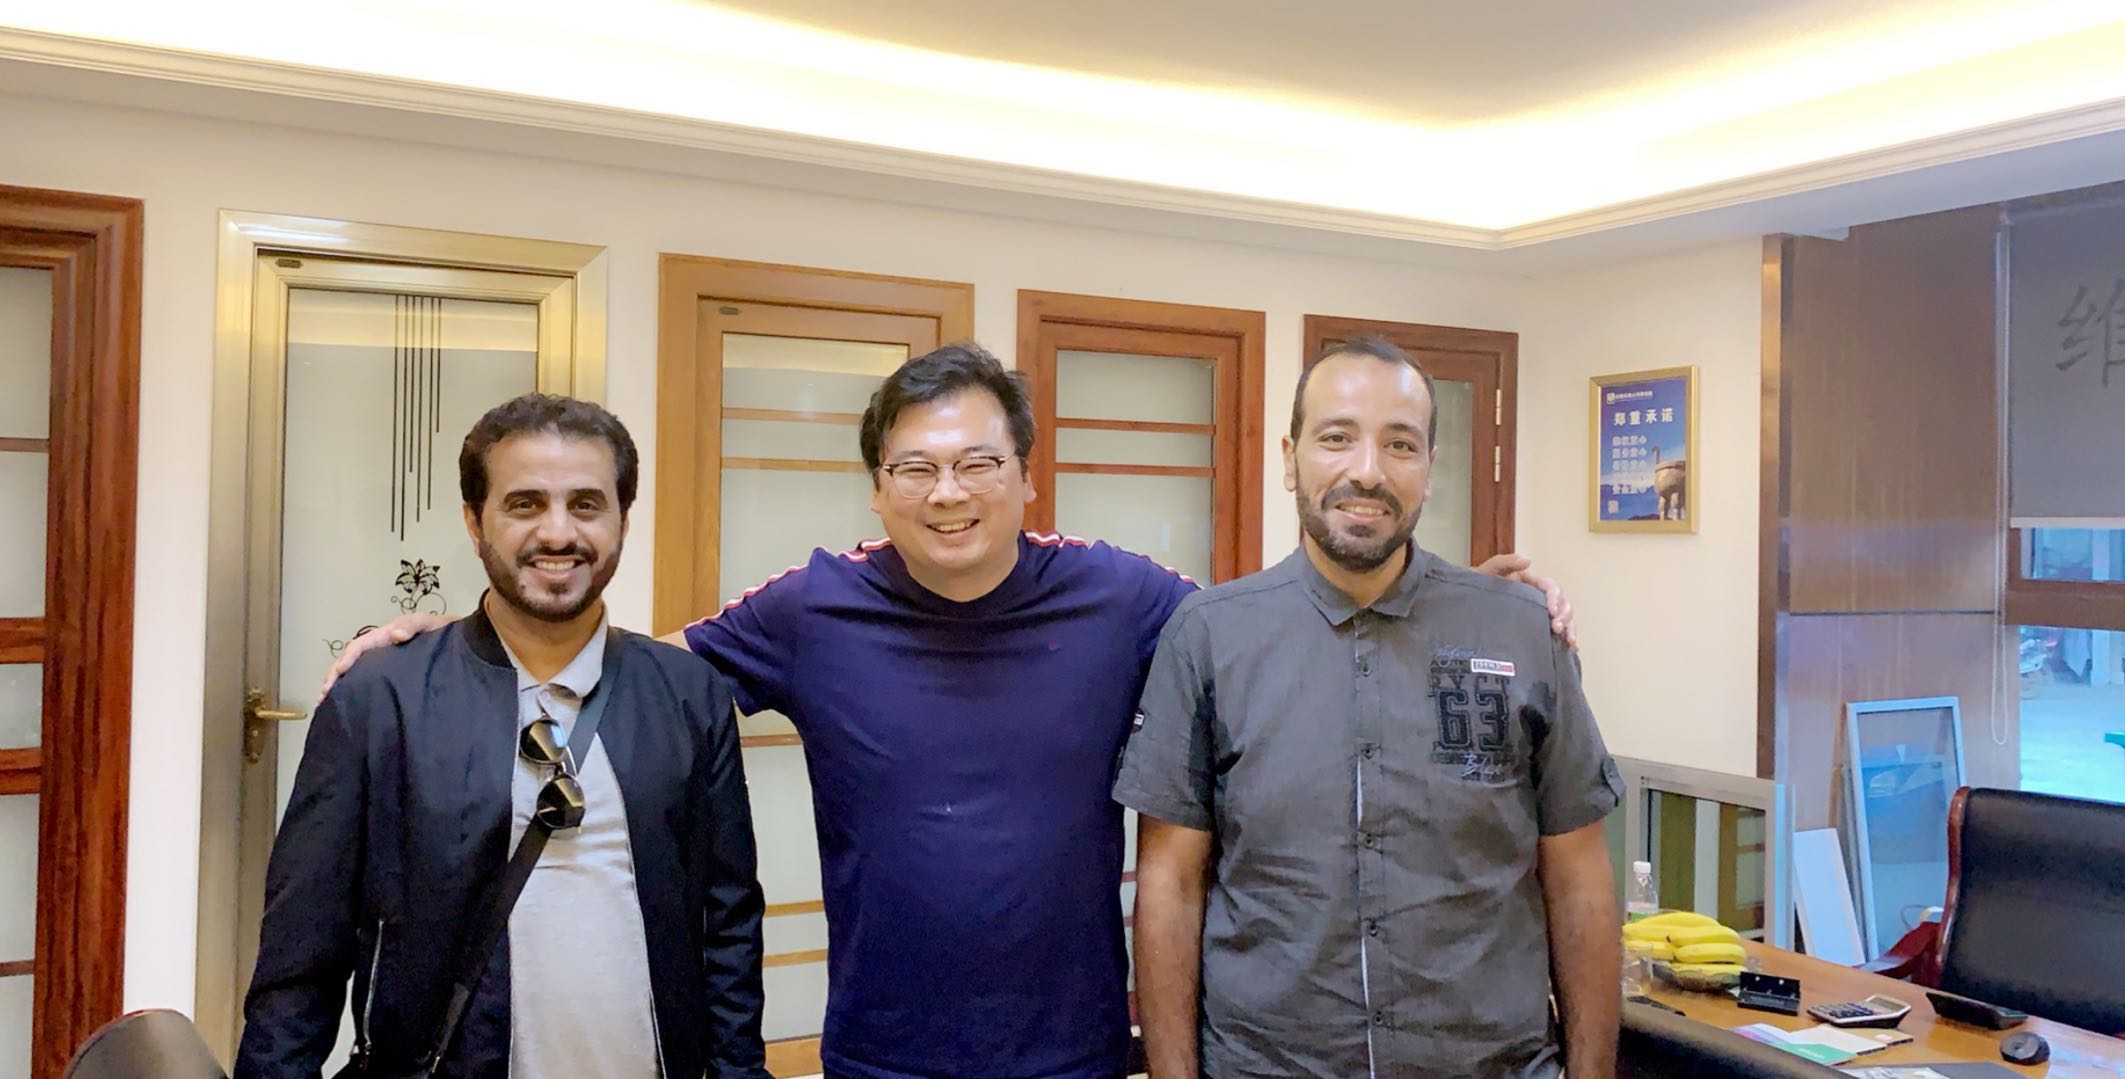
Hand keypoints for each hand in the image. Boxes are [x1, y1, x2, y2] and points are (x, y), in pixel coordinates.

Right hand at [319, 612, 450, 697]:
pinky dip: (358, 692)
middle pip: (352, 662)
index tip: (337, 676)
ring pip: (358, 674)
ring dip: (342, 687)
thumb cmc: (444, 631)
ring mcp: (387, 664)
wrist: (464, 643)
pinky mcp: (394, 677)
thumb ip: (414, 625)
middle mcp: (382, 650)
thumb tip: (394, 635)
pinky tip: (354, 708)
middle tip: (324, 698)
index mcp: (386, 636)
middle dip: (335, 677)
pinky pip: (372, 683)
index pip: (359, 647)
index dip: (345, 660)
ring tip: (330, 705)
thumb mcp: (431, 623)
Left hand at [1474, 553, 1576, 647]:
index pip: (1551, 587)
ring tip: (1568, 640)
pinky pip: (1559, 630)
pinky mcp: (1538, 625)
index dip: (1555, 598)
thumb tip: (1528, 560)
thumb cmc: (1479, 586)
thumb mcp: (1490, 570)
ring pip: (1565, 616)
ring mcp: (1540, 612)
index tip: (1551, 611)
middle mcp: (1540, 596)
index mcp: (1532, 582)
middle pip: (1563, 602)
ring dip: (1570, 627)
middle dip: (1564, 615)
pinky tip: (1571, 647)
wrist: (1469, 604)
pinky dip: (1568, 637)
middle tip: (1557, 629)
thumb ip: (1506, 562)